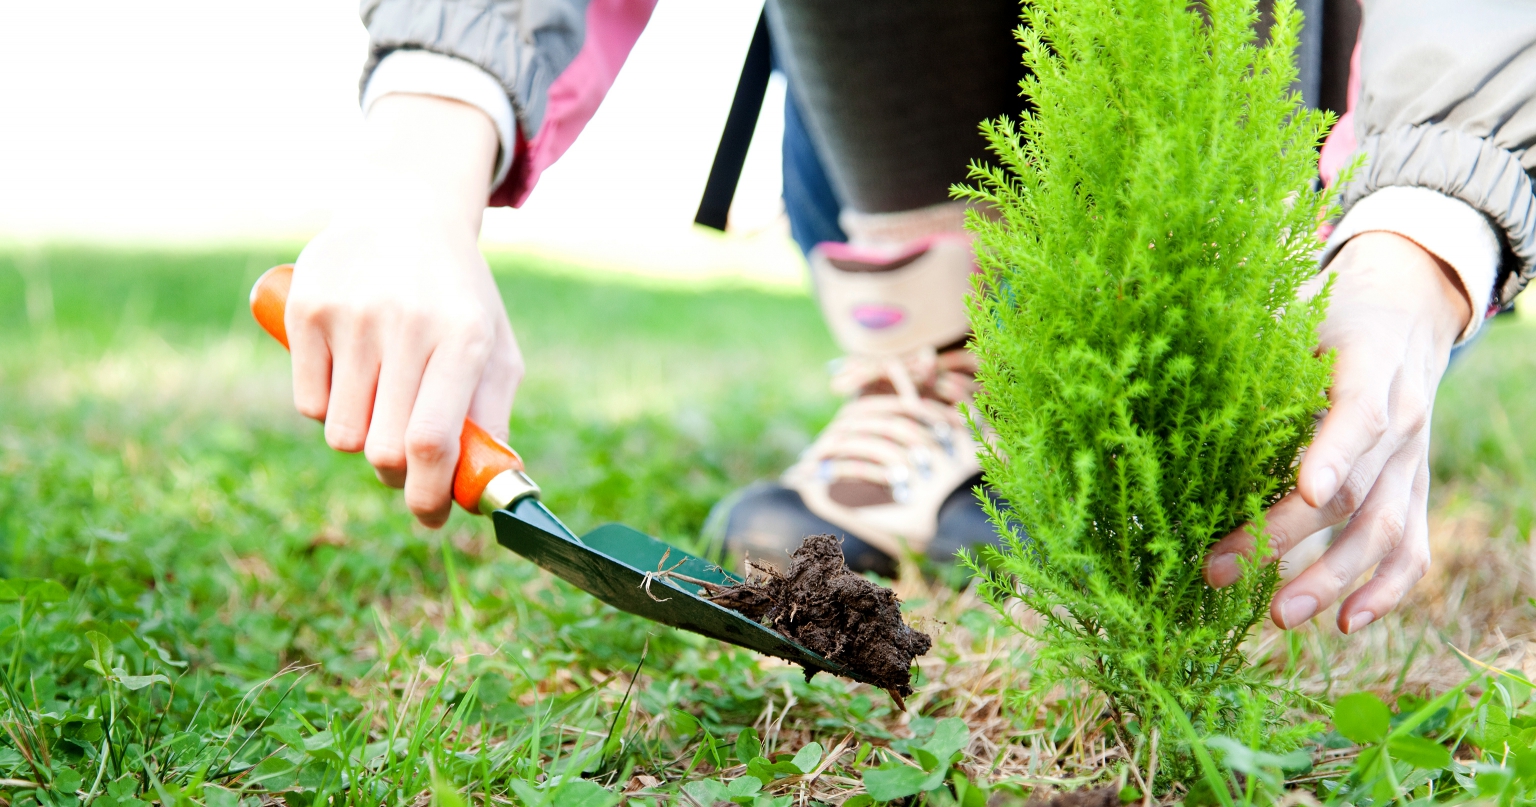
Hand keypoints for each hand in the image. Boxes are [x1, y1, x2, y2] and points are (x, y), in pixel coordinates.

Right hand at [287, 93, 522, 527]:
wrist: (406, 212)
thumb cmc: (459, 298)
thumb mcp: (495, 347)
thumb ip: (493, 419)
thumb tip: (484, 492)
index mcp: (465, 337)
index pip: (433, 439)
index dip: (428, 494)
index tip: (430, 515)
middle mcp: (408, 324)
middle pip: (384, 448)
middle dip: (396, 474)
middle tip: (405, 463)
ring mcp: (352, 314)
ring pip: (341, 434)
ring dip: (362, 438)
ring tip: (381, 403)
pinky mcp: (305, 307)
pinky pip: (308, 403)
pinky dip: (327, 408)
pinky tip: (350, 374)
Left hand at [1205, 232, 1471, 632]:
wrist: (1404, 314)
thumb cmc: (1328, 313)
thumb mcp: (1292, 307)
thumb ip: (1245, 332)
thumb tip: (1164, 335)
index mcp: (1372, 367)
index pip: (1359, 415)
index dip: (1333, 452)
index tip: (1304, 488)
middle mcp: (1404, 420)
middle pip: (1352, 491)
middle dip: (1287, 537)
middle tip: (1222, 571)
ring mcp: (1412, 464)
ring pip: (1383, 532)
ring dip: (1332, 579)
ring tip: (1280, 617)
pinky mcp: (1412, 492)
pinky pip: (1410, 550)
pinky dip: (1384, 592)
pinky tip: (1345, 624)